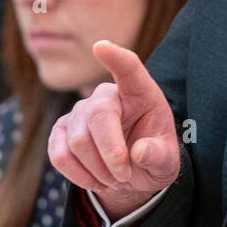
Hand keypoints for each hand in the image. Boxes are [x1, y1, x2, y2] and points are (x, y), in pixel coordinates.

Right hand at [48, 40, 180, 217]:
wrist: (129, 173)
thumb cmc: (151, 158)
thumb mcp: (167, 162)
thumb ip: (159, 157)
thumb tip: (140, 151)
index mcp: (140, 93)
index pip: (128, 68)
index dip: (115, 57)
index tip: (100, 46)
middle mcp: (107, 95)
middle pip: (98, 115)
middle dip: (111, 153)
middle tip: (124, 177)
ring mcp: (80, 111)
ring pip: (78, 141)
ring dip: (98, 170)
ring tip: (114, 178)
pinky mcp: (61, 130)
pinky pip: (59, 154)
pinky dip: (79, 175)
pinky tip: (95, 179)